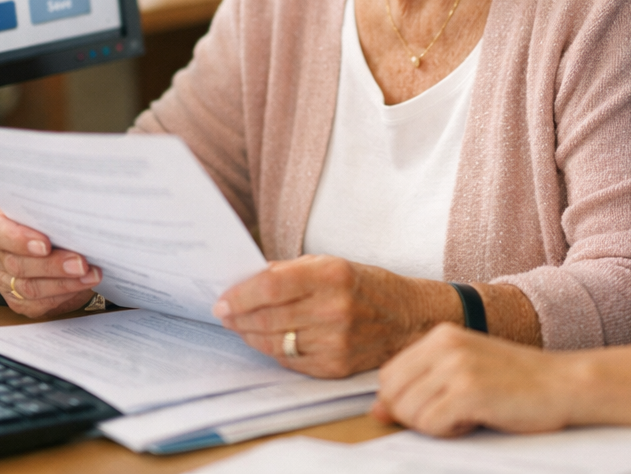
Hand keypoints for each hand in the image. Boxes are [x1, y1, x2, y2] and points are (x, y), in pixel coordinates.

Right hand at [0, 205, 101, 317]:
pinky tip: (81, 285)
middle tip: (80, 263)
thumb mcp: (47, 211)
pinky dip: (64, 294)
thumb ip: (51, 213)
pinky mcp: (18, 300)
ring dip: (64, 282)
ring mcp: (4, 279)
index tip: (46, 244)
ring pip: (30, 287)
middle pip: (18, 264)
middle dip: (53, 265)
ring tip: (89, 275)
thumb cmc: (50, 221)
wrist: (56, 243)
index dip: (20, 239)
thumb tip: (76, 213)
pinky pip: (39, 303)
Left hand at [211, 254, 456, 378]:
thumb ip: (290, 271)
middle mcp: (333, 309)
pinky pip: (291, 361)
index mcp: (331, 275)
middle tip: (223, 312)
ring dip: (250, 334)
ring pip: (275, 342)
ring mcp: (335, 342)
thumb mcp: (331, 262)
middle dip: (238, 316)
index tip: (222, 298)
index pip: (271, 286)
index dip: (240, 294)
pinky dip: (272, 350)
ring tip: (239, 325)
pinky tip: (265, 340)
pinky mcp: (335, 367)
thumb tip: (249, 279)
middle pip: (268, 317)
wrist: (409, 318)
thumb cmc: (366, 284)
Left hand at [373, 322, 571, 436]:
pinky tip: (473, 422)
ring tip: (465, 416)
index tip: (430, 410)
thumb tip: (376, 411)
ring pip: (408, 410)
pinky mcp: (469, 391)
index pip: (388, 374)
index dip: (400, 402)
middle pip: (392, 393)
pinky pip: (430, 424)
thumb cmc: (515, 383)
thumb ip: (420, 385)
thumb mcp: (463, 373)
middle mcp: (443, 345)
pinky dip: (448, 433)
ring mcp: (455, 366)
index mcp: (439, 336)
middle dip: (412, 417)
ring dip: (433, 426)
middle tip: (450, 416)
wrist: (563, 384)